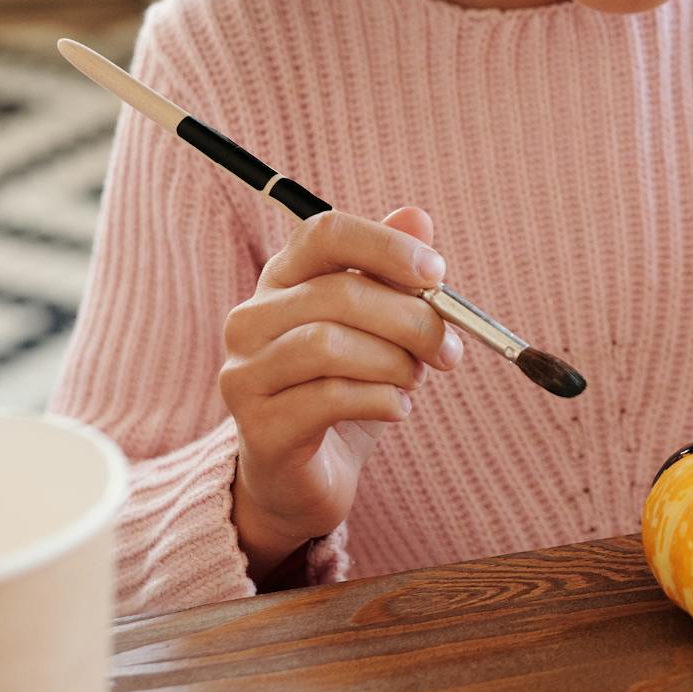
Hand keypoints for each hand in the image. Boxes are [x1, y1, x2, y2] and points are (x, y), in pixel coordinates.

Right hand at [221, 207, 462, 580]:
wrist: (307, 476)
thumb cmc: (346, 387)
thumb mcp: (379, 326)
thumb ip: (394, 273)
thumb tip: (418, 215)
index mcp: (283, 278)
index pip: (325, 232)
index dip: (386, 246)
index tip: (437, 274)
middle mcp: (252, 318)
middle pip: (339, 293)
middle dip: (410, 319)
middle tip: (447, 349)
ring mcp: (246, 373)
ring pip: (330, 344)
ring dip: (394, 363)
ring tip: (412, 380)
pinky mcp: (257, 427)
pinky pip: (329, 399)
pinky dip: (381, 401)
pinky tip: (396, 409)